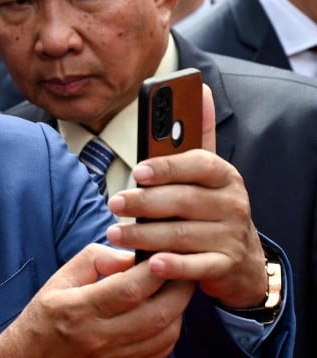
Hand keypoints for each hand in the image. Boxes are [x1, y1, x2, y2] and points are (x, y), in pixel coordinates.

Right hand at [0, 244, 194, 357]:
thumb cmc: (37, 327)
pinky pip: (162, 350)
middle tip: (182, 268)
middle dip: (179, 285)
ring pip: (167, 331)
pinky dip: (171, 329)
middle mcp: (101, 337)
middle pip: (159, 310)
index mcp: (79, 310)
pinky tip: (165, 315)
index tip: (167, 252)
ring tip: (175, 289)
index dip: (158, 267)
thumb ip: (92, 261)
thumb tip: (128, 255)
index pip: (132, 286)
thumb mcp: (55, 284)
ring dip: (179, 307)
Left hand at [105, 85, 266, 307]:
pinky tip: (151, 264)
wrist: (242, 261)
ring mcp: (230, 236)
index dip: (168, 167)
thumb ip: (197, 136)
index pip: (198, 164)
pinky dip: (174, 266)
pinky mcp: (225, 266)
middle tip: (114, 204)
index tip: (138, 171)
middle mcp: (232, 204)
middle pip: (183, 200)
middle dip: (144, 203)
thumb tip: (199, 90)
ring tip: (114, 233)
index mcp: (223, 175)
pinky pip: (196, 267)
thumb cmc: (211, 209)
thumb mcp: (208, 174)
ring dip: (145, 235)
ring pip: (182, 234)